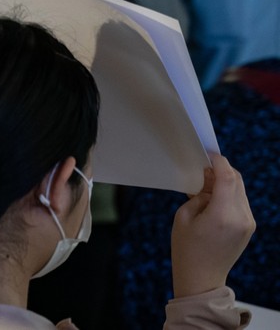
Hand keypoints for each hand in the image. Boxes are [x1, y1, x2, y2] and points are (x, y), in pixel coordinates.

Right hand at [171, 153, 254, 297]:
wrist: (202, 277)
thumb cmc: (186, 248)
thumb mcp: (183, 216)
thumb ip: (199, 195)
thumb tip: (210, 181)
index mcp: (222, 215)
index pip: (228, 177)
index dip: (219, 162)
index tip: (209, 154)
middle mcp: (241, 217)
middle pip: (237, 181)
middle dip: (222, 171)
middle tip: (203, 170)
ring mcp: (248, 223)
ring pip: (240, 190)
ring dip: (225, 182)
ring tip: (206, 187)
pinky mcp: (249, 227)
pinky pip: (241, 202)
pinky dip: (229, 194)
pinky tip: (214, 199)